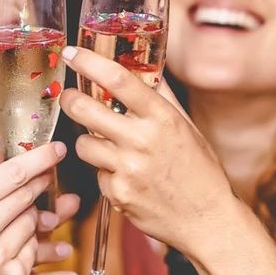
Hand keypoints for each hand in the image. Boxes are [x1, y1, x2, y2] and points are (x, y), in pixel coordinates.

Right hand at [0, 141, 77, 274]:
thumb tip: (12, 165)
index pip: (11, 174)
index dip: (39, 159)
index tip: (55, 150)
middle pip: (27, 196)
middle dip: (41, 186)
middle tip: (48, 179)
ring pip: (34, 224)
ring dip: (33, 222)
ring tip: (18, 227)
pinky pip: (35, 252)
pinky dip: (34, 249)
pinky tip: (37, 249)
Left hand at [60, 47, 242, 255]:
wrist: (207, 220)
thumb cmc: (201, 171)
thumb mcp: (187, 127)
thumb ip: (163, 97)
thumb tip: (147, 69)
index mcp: (162, 118)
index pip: (118, 80)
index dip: (89, 62)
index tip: (72, 54)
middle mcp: (143, 141)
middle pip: (85, 109)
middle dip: (70, 100)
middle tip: (68, 97)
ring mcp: (128, 169)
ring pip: (83, 144)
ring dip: (90, 141)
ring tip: (108, 146)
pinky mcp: (118, 194)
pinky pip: (97, 174)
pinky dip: (106, 173)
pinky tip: (127, 178)